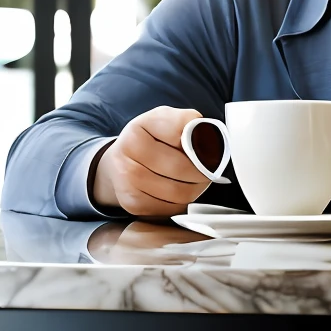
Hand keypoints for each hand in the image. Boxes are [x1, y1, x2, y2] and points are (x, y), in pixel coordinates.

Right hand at [90, 106, 210, 215]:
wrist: (118, 163)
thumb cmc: (148, 141)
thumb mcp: (167, 121)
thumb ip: (190, 123)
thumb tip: (212, 139)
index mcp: (141, 124)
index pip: (184, 132)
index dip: (203, 141)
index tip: (208, 147)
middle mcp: (129, 148)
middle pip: (185, 168)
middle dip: (203, 171)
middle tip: (206, 170)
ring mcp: (128, 178)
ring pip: (181, 192)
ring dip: (195, 189)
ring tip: (192, 180)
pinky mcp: (132, 203)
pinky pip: (172, 208)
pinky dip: (180, 203)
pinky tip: (175, 191)